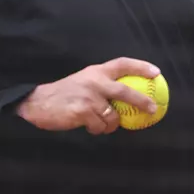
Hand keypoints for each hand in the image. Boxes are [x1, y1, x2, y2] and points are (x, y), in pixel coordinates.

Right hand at [17, 58, 160, 134]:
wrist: (37, 102)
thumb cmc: (63, 94)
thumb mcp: (83, 81)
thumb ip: (102, 86)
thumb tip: (125, 98)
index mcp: (96, 71)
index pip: (122, 64)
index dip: (141, 67)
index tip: (156, 73)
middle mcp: (94, 81)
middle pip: (126, 91)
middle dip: (142, 101)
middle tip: (152, 109)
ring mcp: (89, 97)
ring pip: (113, 116)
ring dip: (110, 124)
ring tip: (100, 123)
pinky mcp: (83, 112)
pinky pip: (100, 126)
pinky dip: (97, 129)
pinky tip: (88, 126)